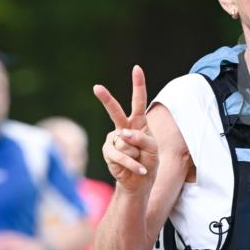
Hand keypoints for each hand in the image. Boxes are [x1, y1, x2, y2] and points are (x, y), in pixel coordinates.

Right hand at [93, 65, 158, 193]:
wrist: (140, 181)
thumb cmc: (148, 162)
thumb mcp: (153, 148)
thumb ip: (141, 138)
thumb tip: (123, 135)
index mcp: (138, 122)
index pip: (138, 101)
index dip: (138, 84)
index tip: (137, 68)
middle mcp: (124, 127)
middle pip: (116, 111)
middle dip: (106, 99)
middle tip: (96, 87)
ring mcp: (114, 139)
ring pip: (125, 142)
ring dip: (137, 155)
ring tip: (139, 161)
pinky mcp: (108, 151)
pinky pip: (120, 154)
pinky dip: (132, 163)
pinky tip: (138, 169)